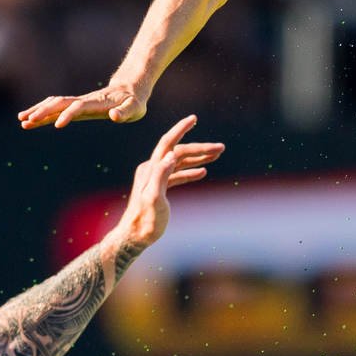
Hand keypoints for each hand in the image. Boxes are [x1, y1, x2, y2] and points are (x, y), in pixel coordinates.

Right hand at [19, 82, 147, 128]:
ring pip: (54, 104)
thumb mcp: (135, 108)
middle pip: (59, 104)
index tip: (57, 125)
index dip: (68, 115)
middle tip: (26, 121)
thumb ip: (125, 112)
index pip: (78, 108)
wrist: (129, 89)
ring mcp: (78, 102)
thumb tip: (115, 116)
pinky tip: (31, 120)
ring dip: (38, 111)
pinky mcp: (75, 106)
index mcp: (96, 103)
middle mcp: (83, 101)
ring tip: (22, 121)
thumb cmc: (133, 101)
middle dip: (43, 112)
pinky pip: (55, 107)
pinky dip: (42, 112)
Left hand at [110, 114, 223, 252]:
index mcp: (151, 169)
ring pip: (179, 162)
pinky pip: (177, 175)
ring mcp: (155, 178)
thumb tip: (171, 155)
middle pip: (178, 152)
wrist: (134, 237)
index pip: (168, 143)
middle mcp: (152, 170)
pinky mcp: (159, 189)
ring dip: (198, 158)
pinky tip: (202, 172)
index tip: (194, 118)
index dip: (181, 129)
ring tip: (217, 156)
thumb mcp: (153, 199)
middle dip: (199, 148)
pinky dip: (190, 172)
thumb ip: (160, 176)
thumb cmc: (144, 222)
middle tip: (221, 148)